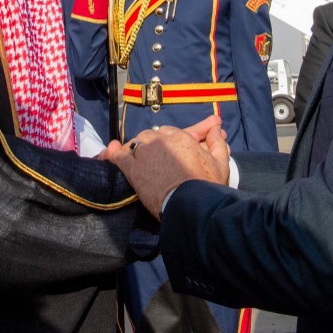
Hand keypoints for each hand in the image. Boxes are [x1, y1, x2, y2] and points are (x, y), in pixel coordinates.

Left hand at [108, 116, 230, 217]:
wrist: (191, 205)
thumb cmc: (207, 185)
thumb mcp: (220, 162)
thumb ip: (216, 142)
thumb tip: (215, 127)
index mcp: (180, 137)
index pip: (169, 131)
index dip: (169, 140)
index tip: (169, 149)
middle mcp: (161, 140)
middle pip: (151, 136)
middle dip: (153, 143)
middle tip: (156, 157)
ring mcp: (145, 153)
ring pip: (136, 143)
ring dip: (137, 148)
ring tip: (138, 159)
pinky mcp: (133, 169)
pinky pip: (120, 157)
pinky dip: (115, 154)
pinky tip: (112, 154)